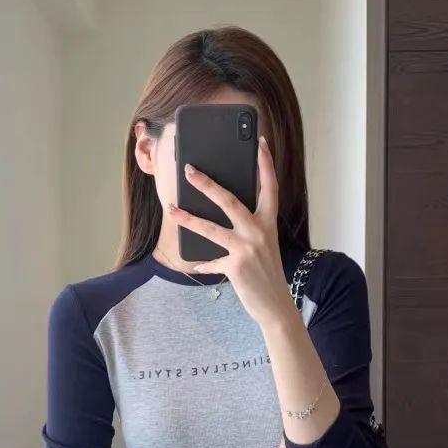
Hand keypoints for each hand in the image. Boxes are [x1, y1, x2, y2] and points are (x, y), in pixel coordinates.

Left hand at [166, 136, 293, 328]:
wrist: (276, 305)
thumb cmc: (267, 272)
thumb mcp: (264, 245)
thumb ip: (250, 227)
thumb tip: (224, 211)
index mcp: (268, 223)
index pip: (269, 187)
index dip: (265, 164)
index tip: (260, 142)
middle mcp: (259, 232)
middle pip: (230, 201)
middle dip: (206, 184)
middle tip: (188, 170)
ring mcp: (247, 249)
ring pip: (211, 228)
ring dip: (188, 218)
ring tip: (171, 210)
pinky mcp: (235, 266)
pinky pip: (211, 261)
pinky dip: (202, 264)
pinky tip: (193, 265)